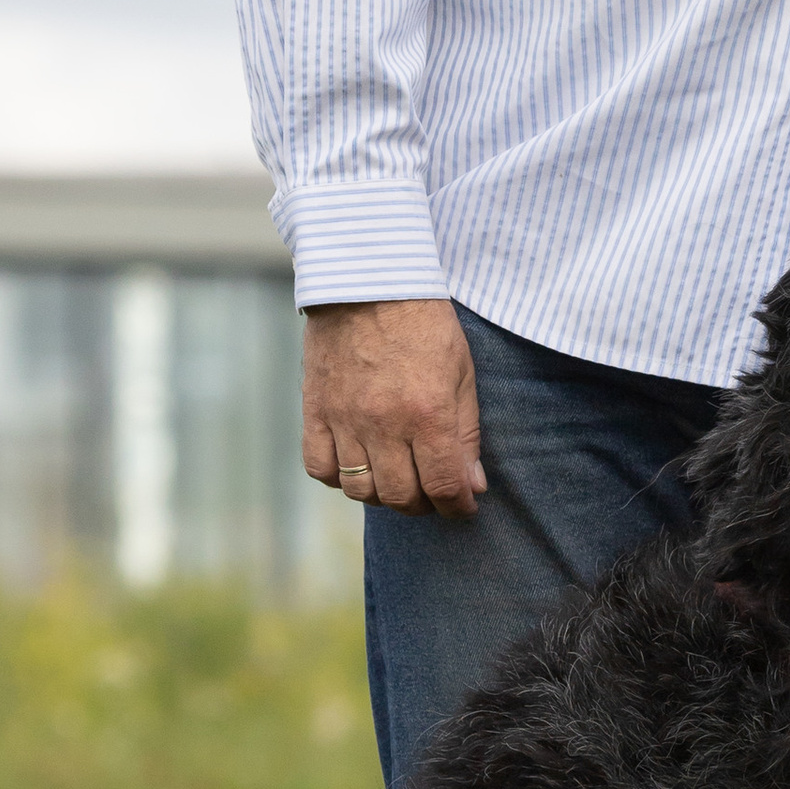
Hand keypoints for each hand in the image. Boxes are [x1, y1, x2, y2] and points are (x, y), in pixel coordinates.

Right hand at [301, 299, 485, 517]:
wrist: (369, 282)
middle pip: (401, 496)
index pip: (443, 486)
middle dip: (424, 504)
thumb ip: (467, 433)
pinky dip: (339, 476)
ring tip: (397, 478)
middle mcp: (385, 424)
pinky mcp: (316, 410)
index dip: (457, 506)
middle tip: (432, 492)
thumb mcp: (462, 373)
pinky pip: (320, 467)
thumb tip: (472, 485)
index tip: (462, 506)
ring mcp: (346, 419)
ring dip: (383, 494)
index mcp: (429, 414)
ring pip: (361, 490)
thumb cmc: (425, 324)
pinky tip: (357, 463)